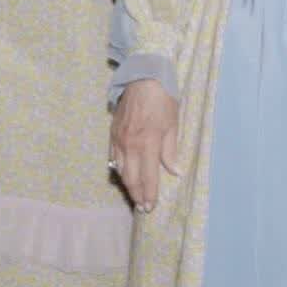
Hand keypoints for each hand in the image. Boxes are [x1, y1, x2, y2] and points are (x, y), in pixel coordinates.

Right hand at [109, 79, 179, 211]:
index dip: (149, 194)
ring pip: (120, 170)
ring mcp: (118, 140)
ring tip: (134, 195)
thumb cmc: (162, 100)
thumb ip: (170, 151)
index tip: (151, 207)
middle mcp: (130, 145)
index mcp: (147, 144)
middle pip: (131, 178)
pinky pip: (113, 157)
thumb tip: (174, 172)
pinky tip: (124, 174)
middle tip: (142, 208)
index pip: (147, 177)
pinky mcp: (112, 133)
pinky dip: (119, 169)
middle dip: (137, 195)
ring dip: (127, 185)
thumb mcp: (172, 125)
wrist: (142, 78)